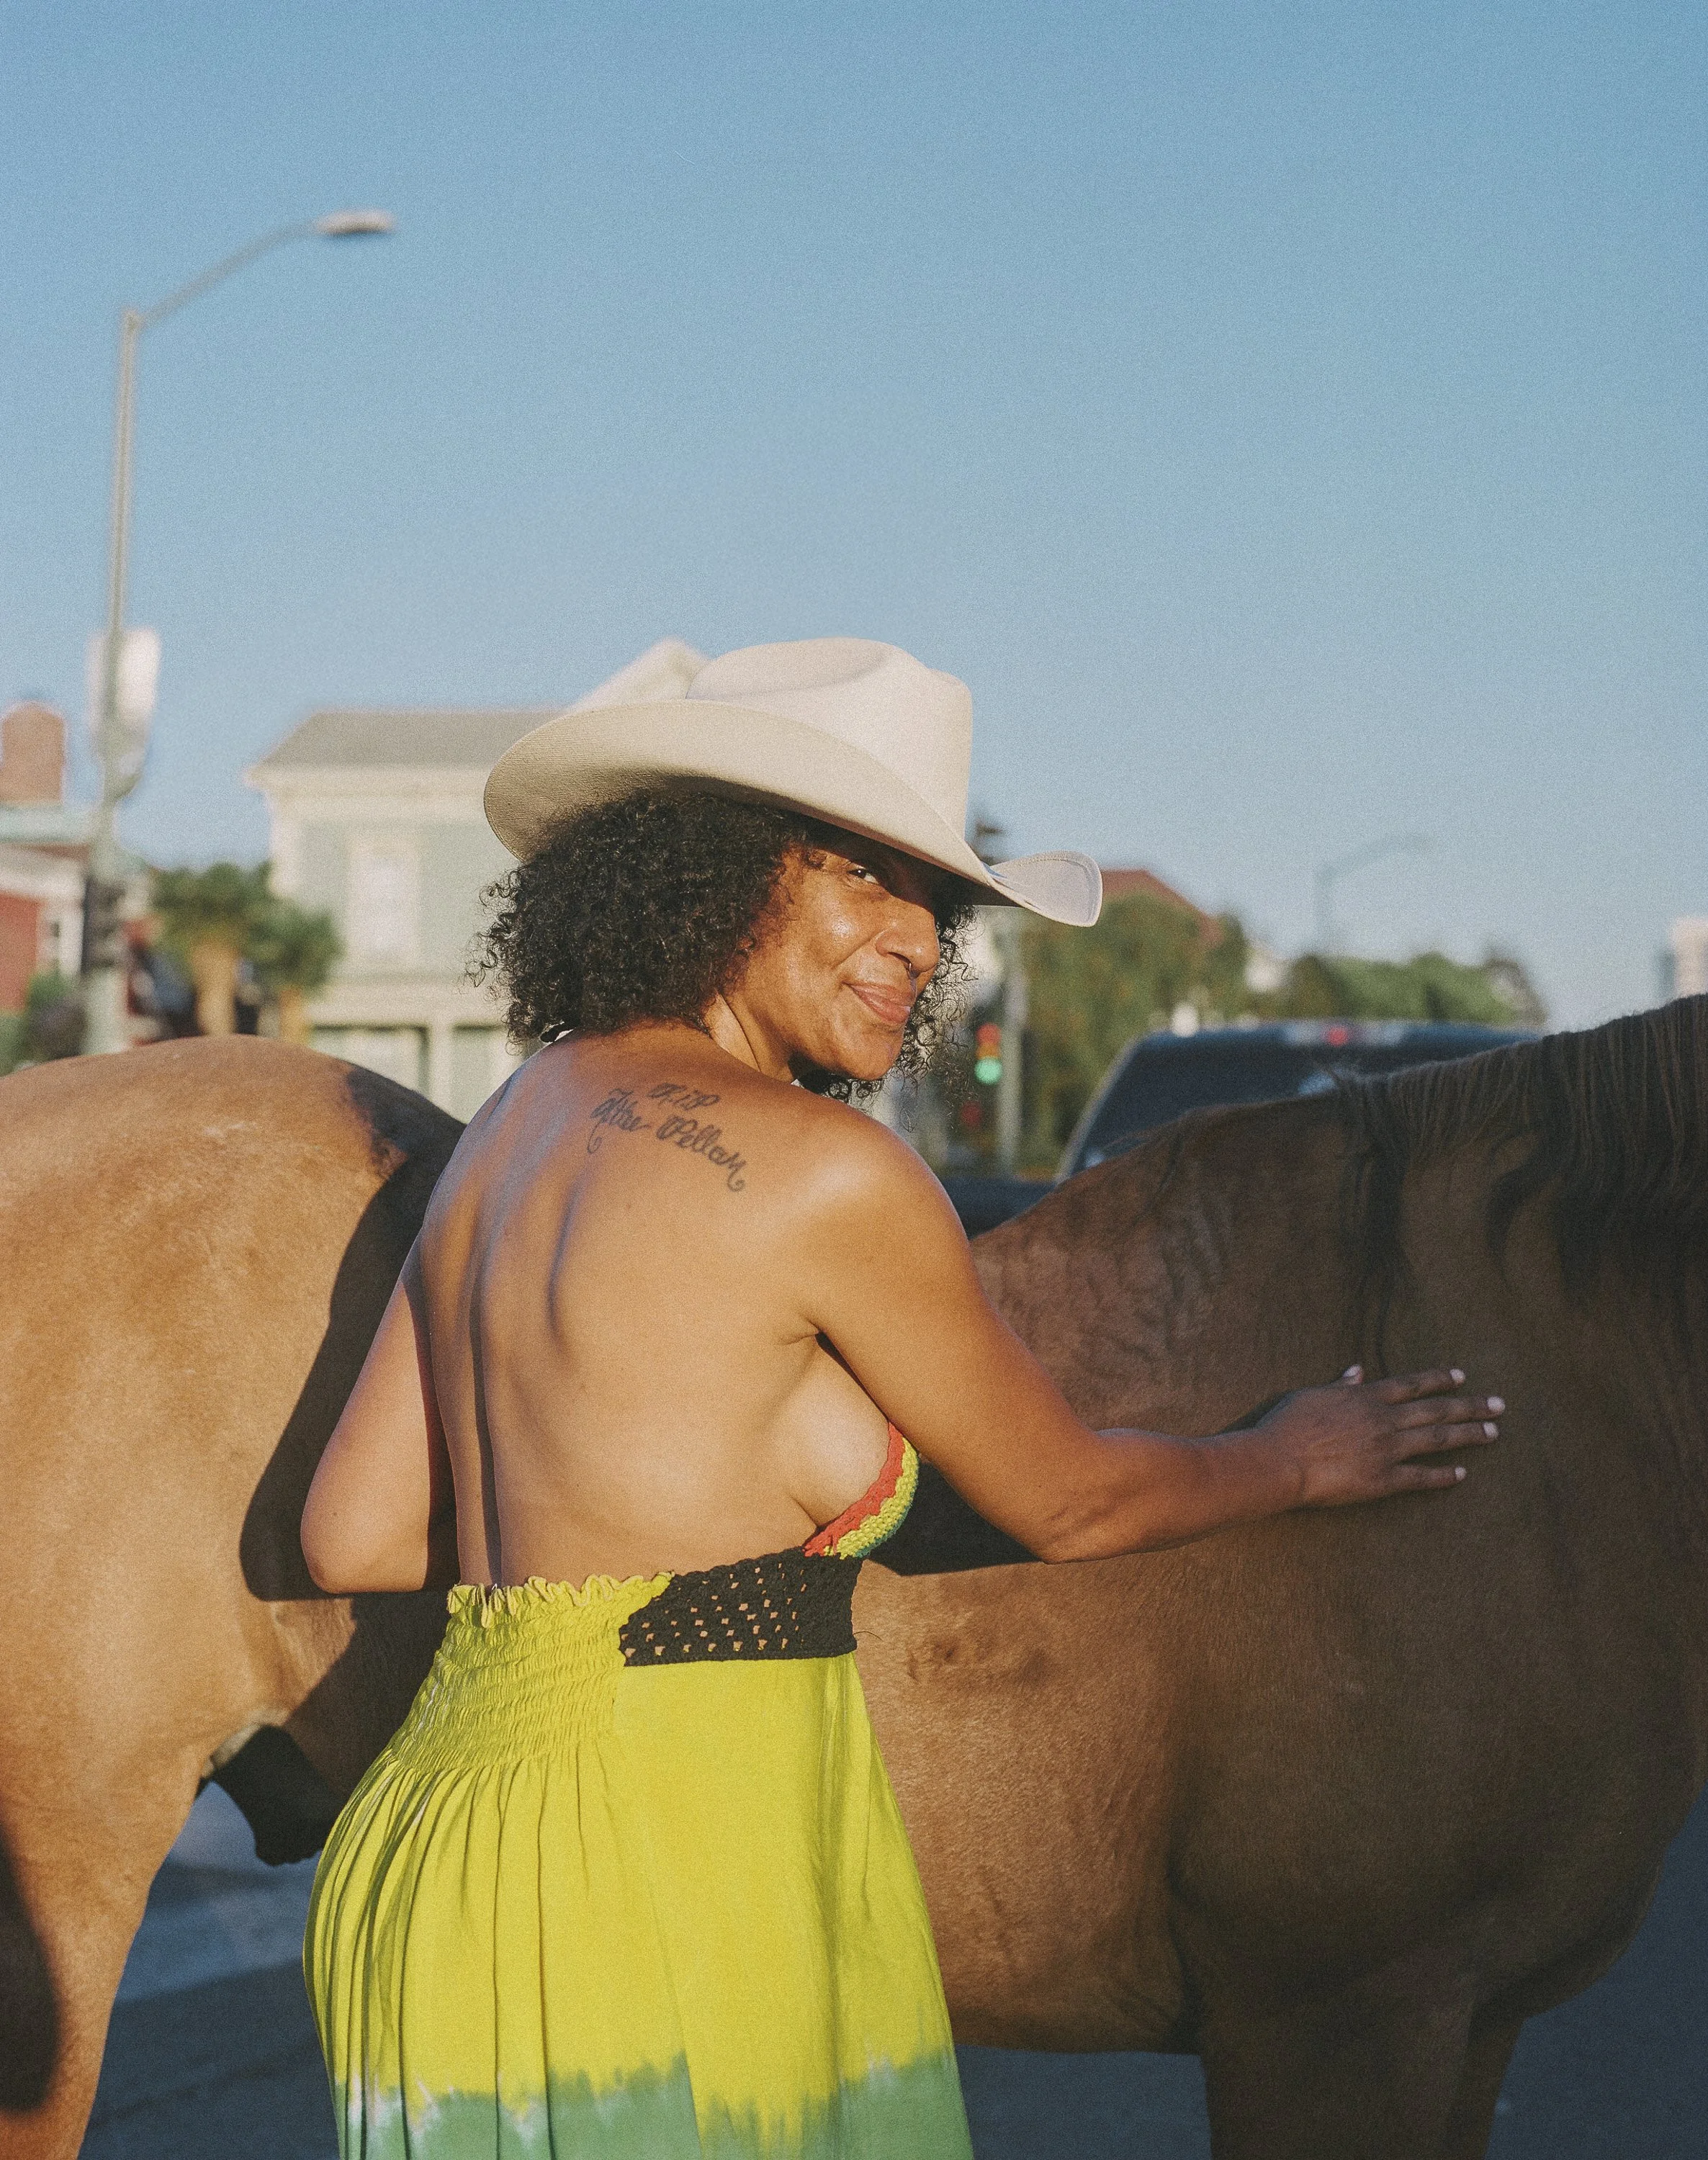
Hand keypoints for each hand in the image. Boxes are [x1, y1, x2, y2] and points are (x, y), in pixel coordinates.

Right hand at [1258, 1366, 1501, 1508]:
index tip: (1461, 1377)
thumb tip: (1356, 1370)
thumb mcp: (1312, 1394)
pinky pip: (1420, 1477)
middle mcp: (1384, 1419)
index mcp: (1366, 1397)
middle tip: (1499, 1405)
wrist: (1280, 1460)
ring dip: (1468, 1435)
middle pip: (1436, 1410)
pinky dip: (1443, 1476)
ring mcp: (1387, 1450)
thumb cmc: (1288, 1425)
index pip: (1413, 1384)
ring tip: (1493, 1433)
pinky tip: (1461, 1474)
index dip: (1439, 1380)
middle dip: (1470, 1406)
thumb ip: (1340, 1384)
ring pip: (1437, 1439)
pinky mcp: (1383, 1480)